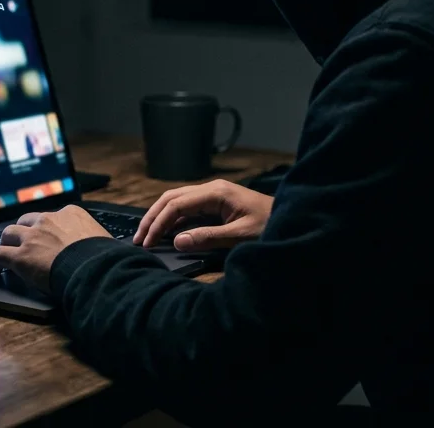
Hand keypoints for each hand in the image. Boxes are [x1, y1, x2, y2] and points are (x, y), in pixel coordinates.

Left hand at [0, 205, 110, 291]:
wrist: (94, 269)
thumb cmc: (105, 259)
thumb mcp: (104, 241)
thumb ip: (98, 241)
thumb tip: (112, 251)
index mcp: (70, 214)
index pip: (53, 217)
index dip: (47, 227)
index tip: (47, 235)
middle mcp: (48, 220)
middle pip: (27, 221)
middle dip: (24, 230)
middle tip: (23, 241)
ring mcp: (32, 237)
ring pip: (8, 233)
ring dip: (6, 242)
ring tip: (4, 252)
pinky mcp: (20, 256)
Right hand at [133, 179, 273, 251]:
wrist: (294, 219)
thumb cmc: (272, 226)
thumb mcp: (241, 235)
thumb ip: (208, 237)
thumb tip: (176, 241)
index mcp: (216, 192)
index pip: (177, 204)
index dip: (159, 223)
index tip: (147, 242)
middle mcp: (212, 190)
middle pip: (172, 198)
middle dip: (153, 217)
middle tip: (138, 239)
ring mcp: (214, 196)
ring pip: (177, 201)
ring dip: (160, 217)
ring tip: (146, 237)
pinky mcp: (217, 205)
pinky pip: (188, 210)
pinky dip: (173, 221)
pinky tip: (166, 234)